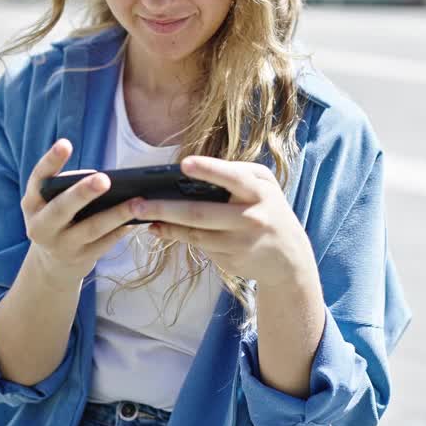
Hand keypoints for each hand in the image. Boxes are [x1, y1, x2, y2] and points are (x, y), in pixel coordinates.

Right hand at [21, 139, 141, 283]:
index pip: (39, 177)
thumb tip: (104, 178)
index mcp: (32, 202)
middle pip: (62, 208)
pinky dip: (122, 230)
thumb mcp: (51, 202)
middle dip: (83, 193)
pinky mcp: (81, 259)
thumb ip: (68, 187)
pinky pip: (105, 243)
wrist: (53, 263)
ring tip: (137, 201)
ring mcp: (60, 245)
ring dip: (116, 214)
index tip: (66, 143)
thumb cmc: (59, 217)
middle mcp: (41, 225)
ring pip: (91, 229)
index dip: (51, 160)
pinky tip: (138, 219)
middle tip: (104, 179)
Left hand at [133, 156, 316, 288]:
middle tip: (137, 204)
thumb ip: (236, 174)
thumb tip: (191, 172)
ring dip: (165, 224)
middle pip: (201, 213)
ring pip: (195, 233)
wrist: (288, 258)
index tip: (183, 164)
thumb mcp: (264, 186)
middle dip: (165, 208)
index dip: (208, 170)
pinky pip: (199, 246)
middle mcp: (251, 218)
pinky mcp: (230, 260)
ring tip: (140, 214)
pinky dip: (176, 236)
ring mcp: (240, 243)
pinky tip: (159, 229)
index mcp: (259, 192)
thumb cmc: (268, 209)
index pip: (232, 178)